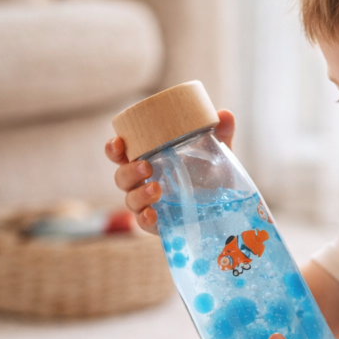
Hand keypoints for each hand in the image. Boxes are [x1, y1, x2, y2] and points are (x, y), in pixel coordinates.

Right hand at [105, 109, 236, 232]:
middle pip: (121, 177)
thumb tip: (225, 114)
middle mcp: (142, 182)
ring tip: (156, 189)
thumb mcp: (217, 154)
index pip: (122, 154)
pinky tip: (153, 214)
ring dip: (139, 194)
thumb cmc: (210, 176)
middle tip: (147, 166)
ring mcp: (148, 204)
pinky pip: (144, 223)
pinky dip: (145, 218)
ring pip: (130, 199)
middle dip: (129, 171)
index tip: (118, 142)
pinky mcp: (158, 224)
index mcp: (148, 161)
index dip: (114, 149)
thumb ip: (221, 134)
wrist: (225, 208)